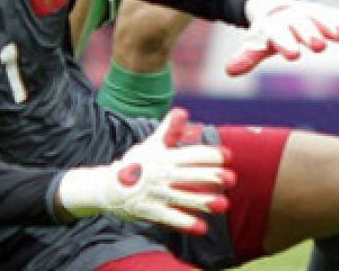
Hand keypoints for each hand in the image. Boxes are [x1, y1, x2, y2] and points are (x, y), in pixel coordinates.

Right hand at [57, 108, 232, 234]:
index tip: (228, 156)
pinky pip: (169, 218)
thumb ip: (170, 130)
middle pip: (189, 175)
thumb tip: (183, 112)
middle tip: (232, 179)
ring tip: (223, 205)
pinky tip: (202, 228)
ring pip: (182, 197)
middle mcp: (161, 175)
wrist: (107, 186)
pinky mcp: (150, 211)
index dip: (209, 154)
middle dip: (211, 177)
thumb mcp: (151, 145)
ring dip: (203, 202)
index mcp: (164, 157)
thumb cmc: (136, 163)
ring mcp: (155, 194)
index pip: (191, 154)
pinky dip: (185, 223)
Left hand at [226, 0, 338, 75]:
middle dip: (310, 35)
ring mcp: (309, 13)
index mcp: (275, 27)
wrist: (274, 5)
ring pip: (321, 18)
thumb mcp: (258, 42)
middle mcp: (293, 18)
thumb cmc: (268, 31)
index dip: (285, 44)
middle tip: (319, 46)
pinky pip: (335, 15)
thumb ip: (247, 56)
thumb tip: (229, 71)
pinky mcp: (323, 12)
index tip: (293, 55)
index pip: (279, 36)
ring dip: (334, 26)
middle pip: (301, 26)